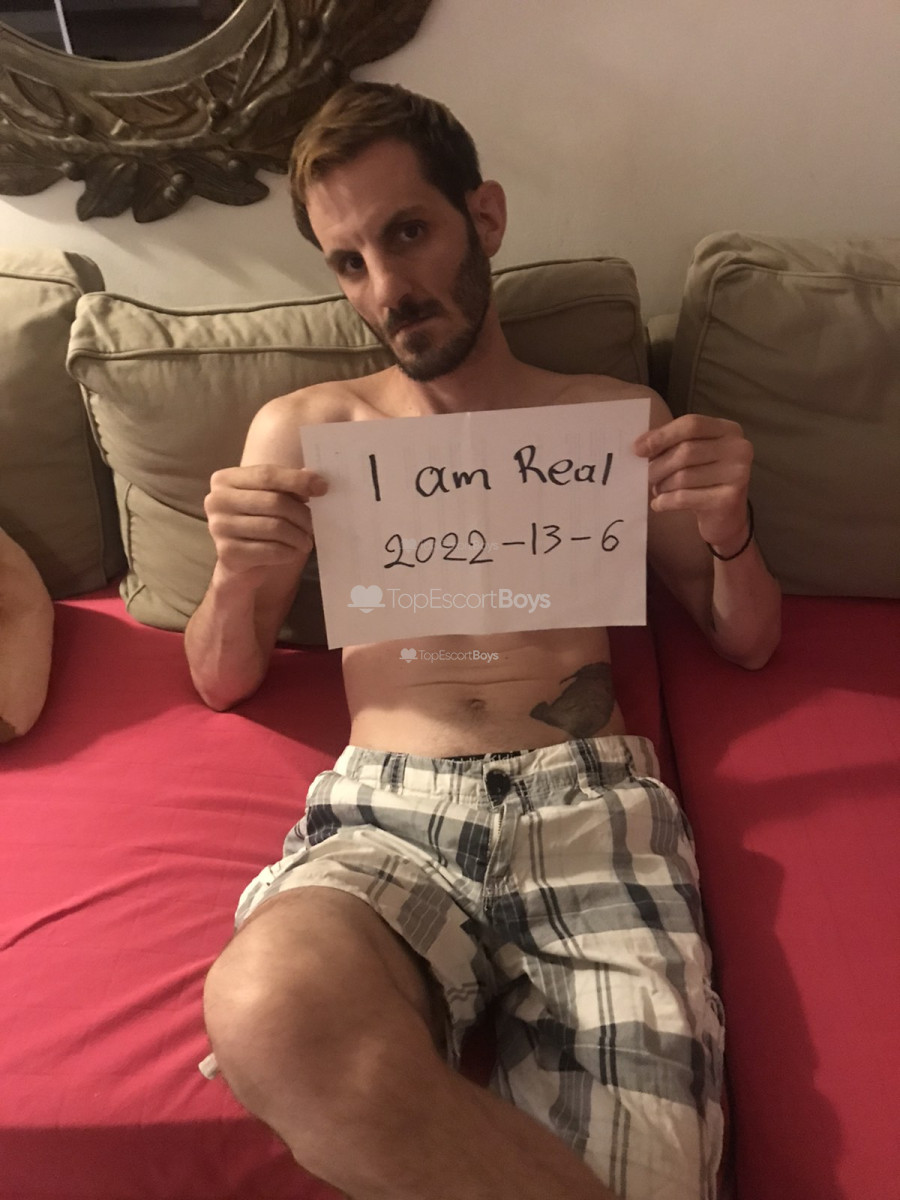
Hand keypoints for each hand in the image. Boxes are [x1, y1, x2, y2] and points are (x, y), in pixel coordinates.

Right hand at [204, 464, 326, 579]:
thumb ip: (287, 485)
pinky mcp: (228, 552)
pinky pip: (270, 550)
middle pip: (274, 501)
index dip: (297, 480)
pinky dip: (289, 551)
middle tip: (313, 524)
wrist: (240, 559)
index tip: (322, 487)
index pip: (267, 474)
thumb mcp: (270, 497)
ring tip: (305, 540)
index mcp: (225, 479)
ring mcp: (219, 527)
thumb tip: (315, 481)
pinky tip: (293, 551)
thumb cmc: (257, 521)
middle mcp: (216, 500)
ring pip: (275, 527)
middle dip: (301, 514)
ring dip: (298, 535)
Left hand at [633, 414, 752, 549]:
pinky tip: (659, 504)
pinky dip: (665, 501)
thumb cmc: (704, 480)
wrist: (726, 518)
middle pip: (686, 451)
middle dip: (658, 465)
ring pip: (683, 476)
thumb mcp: (692, 455)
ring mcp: (738, 474)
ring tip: (658, 489)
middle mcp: (739, 449)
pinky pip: (684, 497)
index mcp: (729, 430)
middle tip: (647, 476)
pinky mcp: (728, 500)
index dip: (662, 435)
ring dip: (661, 485)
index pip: (692, 424)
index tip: (638, 449)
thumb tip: (640, 445)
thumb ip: (671, 443)